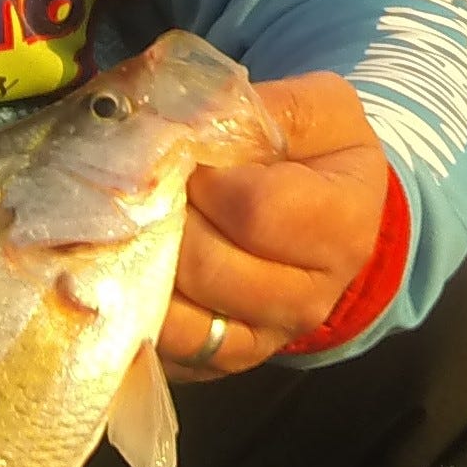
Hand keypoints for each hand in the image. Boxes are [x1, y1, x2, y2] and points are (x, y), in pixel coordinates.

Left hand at [160, 73, 388, 379]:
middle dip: (161, 219)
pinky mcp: (222, 359)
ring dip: (137, 261)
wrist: (319, 214)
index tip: (188, 159)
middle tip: (145, 191)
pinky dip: (132, 306)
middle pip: (205, 264)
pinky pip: (164, 344)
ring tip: (130, 224)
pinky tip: (122, 268)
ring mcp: (268, 335)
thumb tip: (175, 120)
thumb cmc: (307, 154)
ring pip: (177, 309)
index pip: (256, 209)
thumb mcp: (307, 111)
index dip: (207, 179)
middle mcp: (314, 293)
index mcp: (344, 222)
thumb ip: (251, 108)